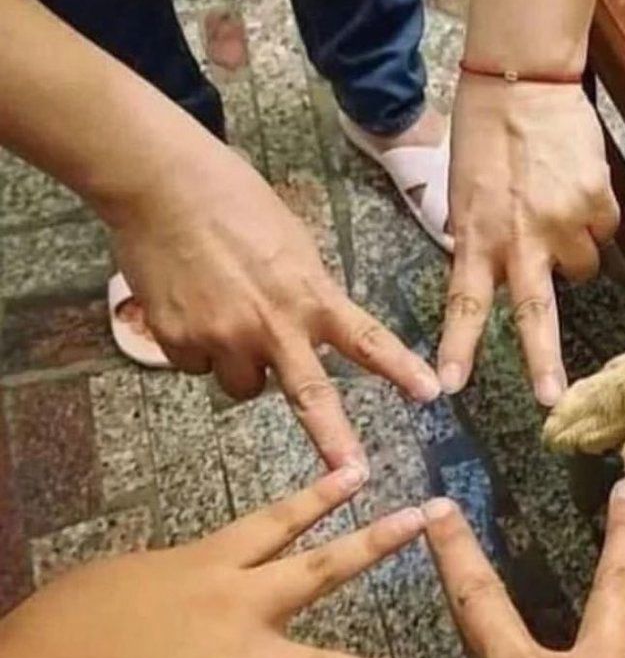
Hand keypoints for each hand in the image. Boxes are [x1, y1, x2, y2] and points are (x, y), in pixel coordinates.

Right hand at [0, 468, 422, 657]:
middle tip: (421, 520)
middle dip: (375, 543)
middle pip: (322, 569)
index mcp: (210, 562)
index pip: (278, 520)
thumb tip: (184, 583)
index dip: (321, 496)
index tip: (359, 472)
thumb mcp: (124, 574)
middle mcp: (240, 604)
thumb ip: (172, 575)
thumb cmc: (71, 622)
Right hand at [112, 140, 439, 469]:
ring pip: (243, 386)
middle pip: (309, 395)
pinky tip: (191, 306)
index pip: (367, 339)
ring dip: (243, 367)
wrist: (161, 185)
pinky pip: (196, 366)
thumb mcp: (294, 245)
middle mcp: (270, 324)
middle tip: (353, 472)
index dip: (400, 368)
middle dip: (334, 438)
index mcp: (309, 294)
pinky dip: (197, 348)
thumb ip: (308, 293)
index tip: (431, 393)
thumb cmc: (234, 200)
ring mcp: (221, 337)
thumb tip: (314, 321)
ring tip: (227, 317)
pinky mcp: (176, 341)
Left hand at [438, 79, 618, 406]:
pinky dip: (595, 215)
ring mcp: (562, 222)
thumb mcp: (464, 191)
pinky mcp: (596, 202)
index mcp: (476, 235)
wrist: (523, 80)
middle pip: (533, 313)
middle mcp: (519, 237)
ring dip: (575, 250)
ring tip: (557, 208)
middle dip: (542, 362)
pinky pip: (605, 229)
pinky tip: (575, 185)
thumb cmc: (485, 132)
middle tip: (551, 400)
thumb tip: (496, 267)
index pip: (465, 303)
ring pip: (583, 266)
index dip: (459, 347)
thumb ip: (478, 236)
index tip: (450, 387)